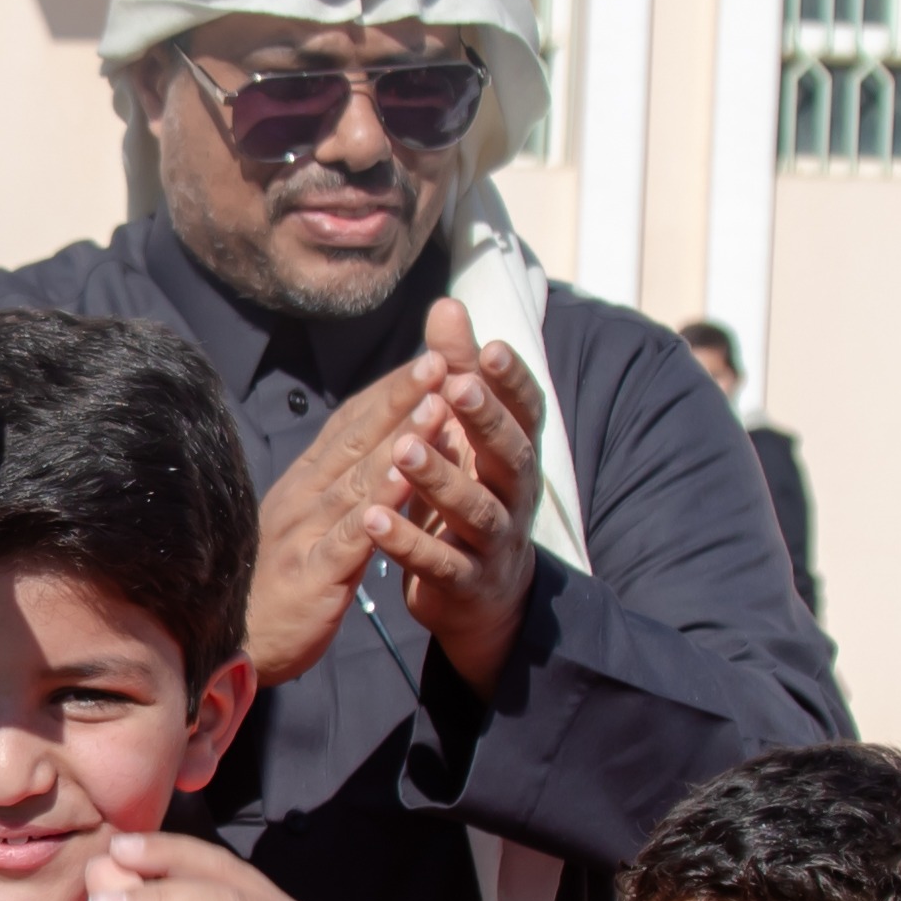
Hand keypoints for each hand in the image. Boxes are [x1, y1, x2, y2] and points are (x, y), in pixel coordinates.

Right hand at [247, 378, 422, 687]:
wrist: (229, 646)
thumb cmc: (269, 588)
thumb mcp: (303, 529)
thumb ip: (334, 493)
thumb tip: (371, 456)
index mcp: (301, 486)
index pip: (349, 426)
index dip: (388, 392)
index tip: (426, 360)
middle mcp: (301, 498)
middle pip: (357, 438)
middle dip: (400, 397)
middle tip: (441, 359)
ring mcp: (304, 533)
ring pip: (360, 477)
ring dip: (401, 439)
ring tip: (438, 404)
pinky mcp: (312, 572)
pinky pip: (353, 533)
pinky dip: (382, 504)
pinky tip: (411, 480)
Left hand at [366, 307, 550, 690]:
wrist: (481, 596)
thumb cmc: (470, 495)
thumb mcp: (468, 436)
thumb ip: (458, 372)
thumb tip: (447, 304)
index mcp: (516, 454)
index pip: (527, 411)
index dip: (512, 382)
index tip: (490, 347)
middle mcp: (515, 494)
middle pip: (510, 455)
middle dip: (484, 421)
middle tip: (454, 387)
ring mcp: (495, 542)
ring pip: (476, 509)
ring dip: (441, 479)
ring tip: (404, 449)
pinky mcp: (467, 583)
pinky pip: (441, 562)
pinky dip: (409, 543)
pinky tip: (374, 521)